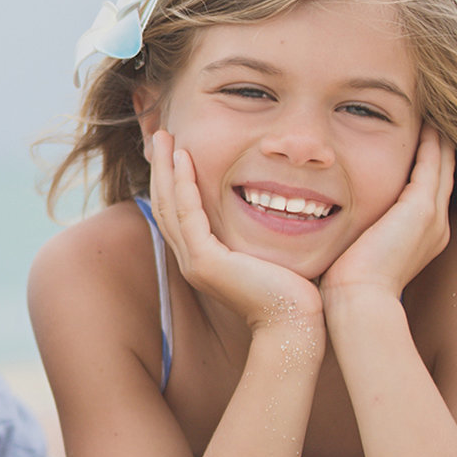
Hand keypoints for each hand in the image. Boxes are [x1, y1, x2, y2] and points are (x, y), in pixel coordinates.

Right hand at [149, 130, 322, 334]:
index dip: (172, 179)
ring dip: (166, 168)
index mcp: (204, 259)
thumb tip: (273, 200)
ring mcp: (195, 263)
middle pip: (164, 205)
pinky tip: (185, 159)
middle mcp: (192, 261)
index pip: (178, 212)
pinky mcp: (205, 263)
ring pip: (169, 206)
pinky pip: (187, 214)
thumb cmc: (295, 289)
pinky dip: (184, 184)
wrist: (296, 322)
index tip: (175, 147)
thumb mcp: (269, 250)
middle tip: (160, 134)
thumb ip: (260, 228)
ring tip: (165, 137)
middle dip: (161, 168)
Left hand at [320, 124, 454, 304]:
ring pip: (440, 164)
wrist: (359, 302)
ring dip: (435, 137)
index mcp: (422, 237)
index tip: (409, 140)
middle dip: (434, 146)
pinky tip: (423, 120)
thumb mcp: (357, 255)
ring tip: (428, 111)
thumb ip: (355, 236)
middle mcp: (434, 225)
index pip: (426, 190)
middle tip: (427, 116)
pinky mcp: (421, 208)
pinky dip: (428, 141)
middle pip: (441, 173)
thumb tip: (332, 228)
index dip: (422, 164)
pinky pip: (431, 163)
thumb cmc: (347, 288)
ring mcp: (431, 216)